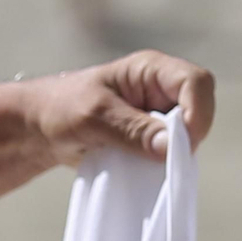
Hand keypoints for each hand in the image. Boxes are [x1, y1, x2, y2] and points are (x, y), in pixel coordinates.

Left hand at [29, 51, 214, 166]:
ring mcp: (160, 114)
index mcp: (152, 70)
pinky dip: (165, 163)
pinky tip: (145, 171)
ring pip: (189, 133)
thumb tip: (170, 148)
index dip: (198, 112)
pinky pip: (173, 151)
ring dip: (175, 152)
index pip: (196, 82)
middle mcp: (162, 89)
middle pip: (200, 108)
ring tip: (147, 164)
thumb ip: (132, 130)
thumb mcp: (94, 117)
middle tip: (164, 160)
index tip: (180, 145)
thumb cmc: (62, 108)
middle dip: (188, 136)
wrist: (41, 127)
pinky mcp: (153, 137)